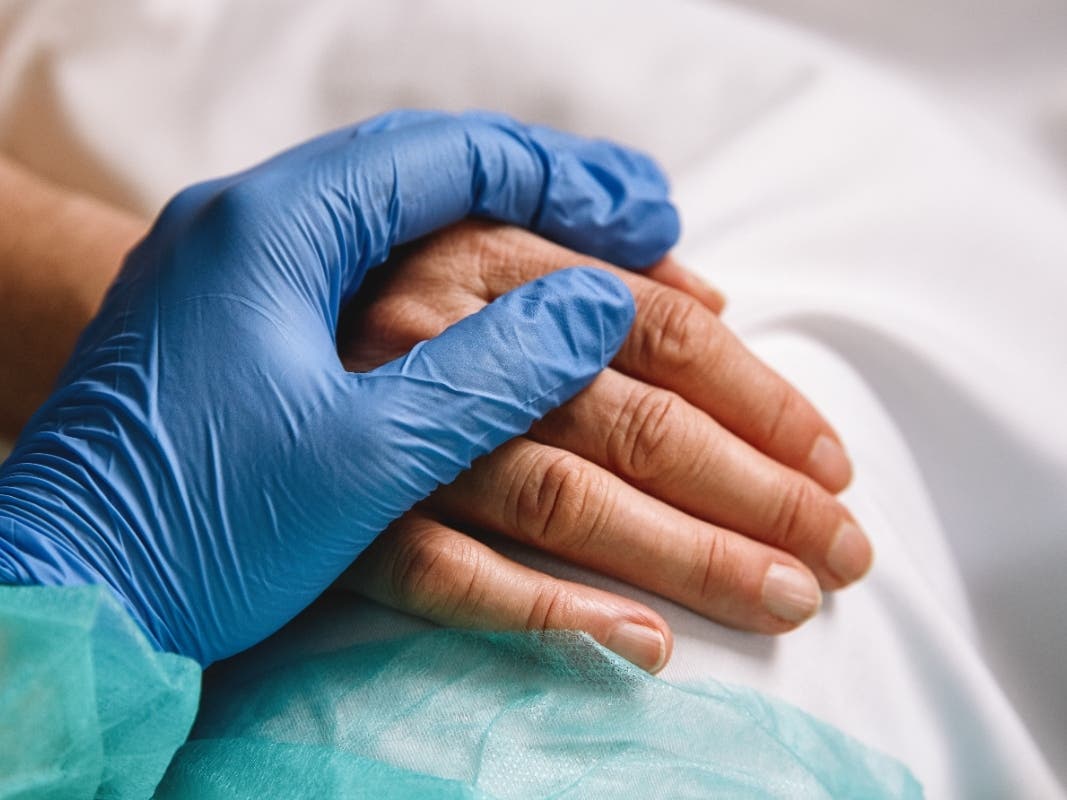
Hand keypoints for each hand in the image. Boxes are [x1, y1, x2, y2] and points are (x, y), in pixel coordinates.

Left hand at [0, 111, 679, 664]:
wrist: (58, 591)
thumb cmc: (196, 530)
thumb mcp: (363, 458)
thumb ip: (489, 375)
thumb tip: (595, 309)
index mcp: (274, 229)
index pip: (447, 159)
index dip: (563, 178)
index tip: (650, 214)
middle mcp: (248, 229)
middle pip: (428, 178)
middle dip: (544, 198)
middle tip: (643, 227)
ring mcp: (236, 277)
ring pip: (398, 227)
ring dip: (498, 238)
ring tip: (591, 262)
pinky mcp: (234, 332)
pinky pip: (362, 276)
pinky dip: (441, 284)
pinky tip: (488, 301)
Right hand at [338, 222, 871, 671]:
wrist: (218, 360)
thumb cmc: (374, 302)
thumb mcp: (475, 251)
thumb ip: (593, 270)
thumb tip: (717, 305)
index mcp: (484, 261)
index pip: (657, 330)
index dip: (760, 396)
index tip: (831, 461)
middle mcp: (441, 340)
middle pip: (633, 420)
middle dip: (754, 490)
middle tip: (840, 548)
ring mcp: (390, 438)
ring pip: (565, 501)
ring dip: (687, 556)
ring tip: (784, 597)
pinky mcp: (346, 527)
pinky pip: (449, 578)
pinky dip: (549, 612)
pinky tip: (643, 646)